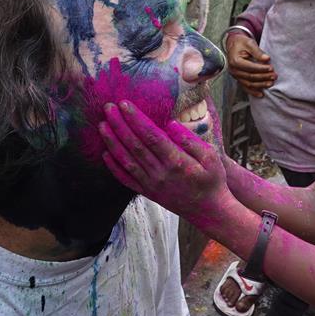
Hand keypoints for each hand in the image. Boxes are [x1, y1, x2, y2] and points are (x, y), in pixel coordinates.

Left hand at [99, 101, 229, 218]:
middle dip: (120, 124)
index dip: (136, 119)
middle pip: (135, 145)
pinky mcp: (148, 193)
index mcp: (176, 161)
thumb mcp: (211, 157)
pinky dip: (114, 167)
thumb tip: (170, 124)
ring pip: (127, 160)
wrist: (209, 211)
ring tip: (102, 125)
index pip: (151, 135)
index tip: (125, 104)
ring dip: (112, 142)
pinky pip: (126, 179)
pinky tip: (105, 154)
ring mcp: (152, 184)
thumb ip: (190, 140)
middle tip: (108, 107)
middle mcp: (160, 173)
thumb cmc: (212, 180)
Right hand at [226, 33, 275, 96]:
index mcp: (235, 61)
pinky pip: (245, 87)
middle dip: (263, 77)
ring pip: (249, 84)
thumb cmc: (242, 43)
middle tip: (274, 76)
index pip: (250, 67)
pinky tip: (261, 94)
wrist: (234, 45)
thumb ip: (257, 51)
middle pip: (250, 76)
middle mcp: (233, 70)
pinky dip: (253, 92)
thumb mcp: (249, 43)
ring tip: (271, 83)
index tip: (271, 68)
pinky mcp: (238, 79)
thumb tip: (267, 59)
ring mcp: (235, 76)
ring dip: (261, 85)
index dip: (261, 69)